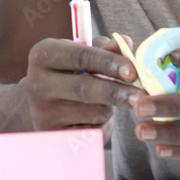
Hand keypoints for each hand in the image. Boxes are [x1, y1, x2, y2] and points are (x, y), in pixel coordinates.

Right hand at [25, 36, 142, 131]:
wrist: (39, 107)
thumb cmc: (68, 74)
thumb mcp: (79, 55)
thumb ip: (104, 48)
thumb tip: (126, 42)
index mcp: (43, 55)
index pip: (81, 57)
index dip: (109, 63)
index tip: (132, 71)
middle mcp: (37, 83)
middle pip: (86, 88)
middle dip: (117, 92)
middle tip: (141, 96)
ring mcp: (42, 113)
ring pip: (94, 112)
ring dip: (109, 108)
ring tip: (101, 103)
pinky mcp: (53, 136)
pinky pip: (92, 132)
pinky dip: (101, 125)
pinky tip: (91, 120)